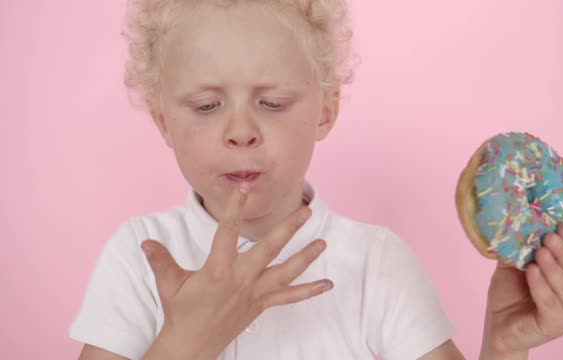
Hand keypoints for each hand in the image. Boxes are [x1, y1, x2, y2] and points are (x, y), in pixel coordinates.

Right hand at [140, 185, 332, 359]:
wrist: (192, 345)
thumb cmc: (180, 312)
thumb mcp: (168, 284)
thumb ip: (160, 260)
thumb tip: (145, 241)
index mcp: (217, 270)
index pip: (227, 233)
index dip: (234, 210)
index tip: (243, 189)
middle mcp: (240, 280)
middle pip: (269, 250)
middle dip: (289, 229)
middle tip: (306, 212)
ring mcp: (254, 293)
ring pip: (285, 273)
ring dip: (306, 257)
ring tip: (323, 243)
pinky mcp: (261, 304)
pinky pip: (289, 297)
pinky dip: (309, 291)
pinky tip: (327, 284)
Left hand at [480, 223, 562, 358]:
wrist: (497, 324)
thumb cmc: (509, 292)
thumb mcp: (513, 263)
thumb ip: (519, 246)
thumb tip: (518, 221)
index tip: (561, 226)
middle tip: (548, 238)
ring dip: (554, 268)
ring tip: (539, 253)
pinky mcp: (557, 325)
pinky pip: (552, 303)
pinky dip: (542, 286)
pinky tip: (532, 272)